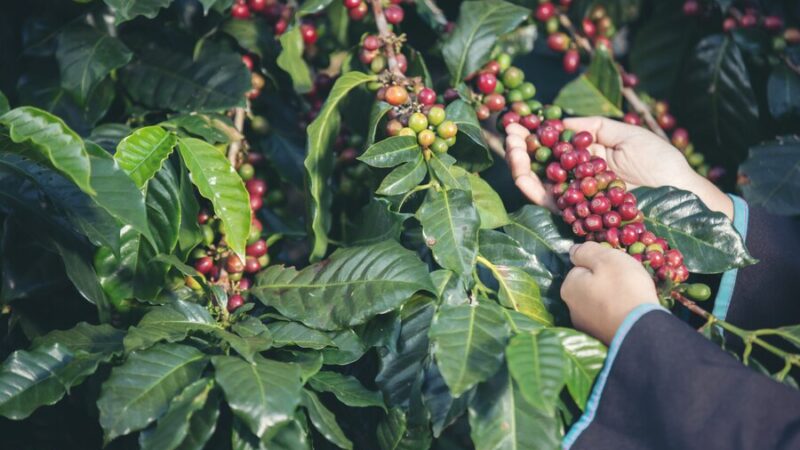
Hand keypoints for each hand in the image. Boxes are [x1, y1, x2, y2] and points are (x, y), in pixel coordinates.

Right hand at [504, 117, 732, 218]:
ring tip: (512, 146)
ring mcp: (575, 197)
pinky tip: (522, 172)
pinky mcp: (577, 215)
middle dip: (520, 146)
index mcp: (587, 157)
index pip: (553, 144)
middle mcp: (576, 177)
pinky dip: (531, 188)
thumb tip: (560, 122)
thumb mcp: (627, 134)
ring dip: (518, 164)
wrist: (680, 194)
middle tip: (509, 130)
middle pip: (538, 162)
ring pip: (536, 182)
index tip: (519, 118)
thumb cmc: (660, 162)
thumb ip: (594, 127)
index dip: (534, 132)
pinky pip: (548, 203)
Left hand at [561, 242, 658, 344]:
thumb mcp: (606, 259)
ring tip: (631, 299)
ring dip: (612, 299)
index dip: (600, 265)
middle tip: (627, 283)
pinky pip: (609, 318)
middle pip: (589, 286)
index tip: (616, 269)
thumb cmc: (623, 289)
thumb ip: (587, 251)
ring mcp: (585, 326)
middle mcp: (571, 308)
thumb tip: (573, 250)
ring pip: (599, 303)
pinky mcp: (600, 339)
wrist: (643, 331)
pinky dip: (618, 315)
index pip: (581, 268)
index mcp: (568, 287)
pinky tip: (630, 315)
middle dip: (605, 283)